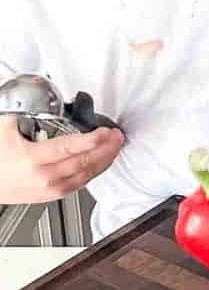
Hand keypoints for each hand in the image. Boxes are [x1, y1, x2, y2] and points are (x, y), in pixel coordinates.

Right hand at [0, 116, 123, 203]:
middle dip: (105, 148)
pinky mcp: (53, 196)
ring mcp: (50, 189)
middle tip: (117, 136)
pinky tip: (101, 162)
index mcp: (33, 159)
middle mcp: (44, 177)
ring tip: (114, 147)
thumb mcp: (5, 128)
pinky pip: (81, 184)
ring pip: (86, 176)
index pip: (70, 148)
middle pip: (84, 162)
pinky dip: (95, 171)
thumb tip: (34, 94)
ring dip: (104, 160)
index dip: (92, 140)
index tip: (106, 131)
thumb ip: (22, 110)